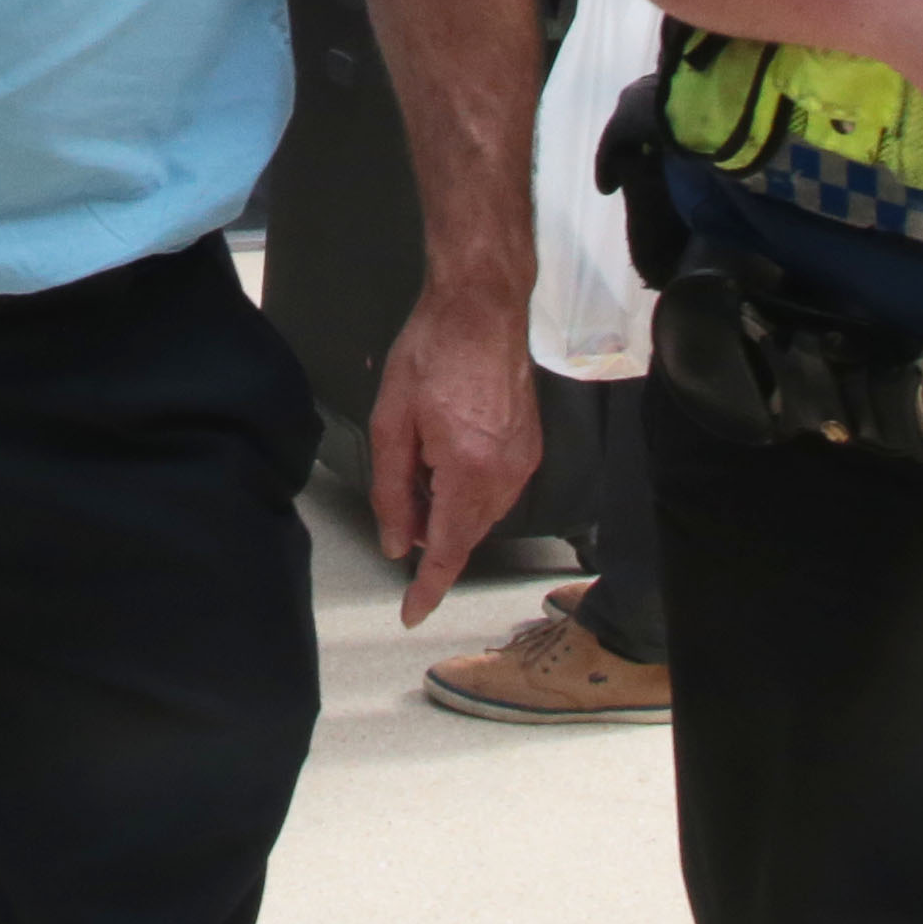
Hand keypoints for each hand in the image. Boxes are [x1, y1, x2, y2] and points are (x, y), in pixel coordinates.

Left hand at [367, 280, 541, 626]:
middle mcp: (504, 474)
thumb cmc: (432, 352)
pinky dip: (469, 493)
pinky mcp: (530, 448)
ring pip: (481, 516)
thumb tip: (395, 542)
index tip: (412, 614)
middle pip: (465, 536)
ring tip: (421, 470)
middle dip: (431, 539)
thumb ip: (391, 490)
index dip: (428, 589)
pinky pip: (497, 492)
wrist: (481, 309)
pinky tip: (446, 461)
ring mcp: (524, 461)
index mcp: (468, 470)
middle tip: (400, 511)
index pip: (447, 550)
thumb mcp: (391, 421)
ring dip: (449, 513)